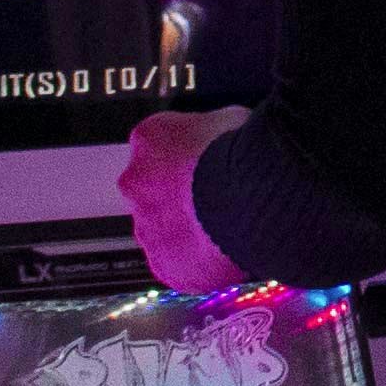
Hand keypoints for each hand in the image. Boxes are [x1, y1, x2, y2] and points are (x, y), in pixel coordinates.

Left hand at [121, 106, 249, 291]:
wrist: (250, 198)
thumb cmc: (244, 154)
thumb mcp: (231, 119)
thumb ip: (216, 129)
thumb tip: (230, 133)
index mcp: (149, 139)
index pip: (160, 150)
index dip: (189, 161)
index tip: (209, 169)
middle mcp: (135, 182)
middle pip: (157, 193)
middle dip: (184, 199)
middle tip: (220, 202)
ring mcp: (146, 227)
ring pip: (166, 232)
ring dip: (191, 232)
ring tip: (228, 229)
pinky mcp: (163, 264)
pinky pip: (180, 266)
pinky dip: (199, 263)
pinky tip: (227, 253)